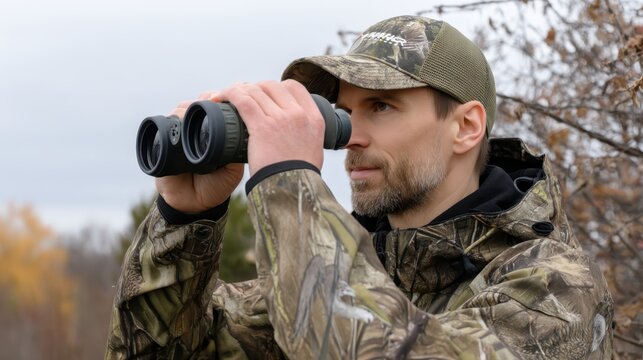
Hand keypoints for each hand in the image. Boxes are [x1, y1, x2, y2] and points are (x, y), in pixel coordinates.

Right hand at [156, 91, 243, 212]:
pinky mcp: (162, 142)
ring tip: (195, 110)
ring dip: (187, 106)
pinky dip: (171, 117)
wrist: (194, 204)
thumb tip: (241, 130)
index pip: (216, 107)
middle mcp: (196, 130)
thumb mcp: (233, 169)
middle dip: (203, 99)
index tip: (225, 98)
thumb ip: (237, 152)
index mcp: (215, 132)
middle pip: (197, 103)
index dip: (219, 98)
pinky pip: (163, 124)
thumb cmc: (216, 186)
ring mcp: (179, 134)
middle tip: (211, 100)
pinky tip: (178, 118)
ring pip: (181, 109)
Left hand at [217, 80, 324, 175]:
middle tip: (244, 100)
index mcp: (314, 118)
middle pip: (272, 86)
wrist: (294, 191)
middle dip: (255, 88)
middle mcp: (299, 114)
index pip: (294, 88)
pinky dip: (229, 94)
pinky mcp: (262, 127)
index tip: (266, 96)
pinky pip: (243, 100)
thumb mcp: (313, 149)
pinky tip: (220, 98)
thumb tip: (297, 133)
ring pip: (255, 91)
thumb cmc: (300, 177)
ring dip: (238, 90)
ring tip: (226, 97)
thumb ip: (306, 136)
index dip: (277, 88)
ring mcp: (281, 119)